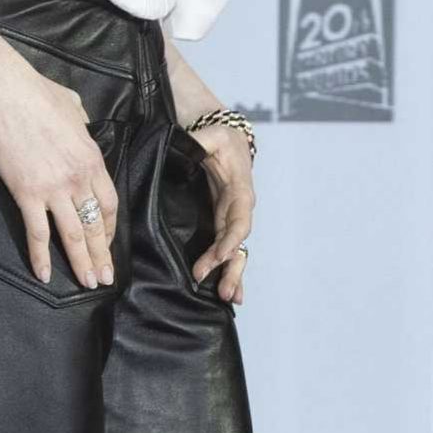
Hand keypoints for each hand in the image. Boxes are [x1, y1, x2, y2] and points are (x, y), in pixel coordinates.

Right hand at [0, 59, 119, 288]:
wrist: (4, 90)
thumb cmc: (36, 92)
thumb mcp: (73, 107)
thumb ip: (82, 126)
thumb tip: (81, 127)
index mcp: (92, 159)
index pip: (109, 203)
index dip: (109, 229)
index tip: (107, 244)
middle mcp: (78, 178)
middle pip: (95, 225)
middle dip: (101, 255)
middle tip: (105, 278)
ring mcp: (53, 188)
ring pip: (72, 235)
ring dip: (81, 262)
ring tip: (87, 284)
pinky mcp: (26, 193)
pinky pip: (36, 233)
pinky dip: (40, 256)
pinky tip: (43, 275)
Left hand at [188, 122, 254, 304]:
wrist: (226, 138)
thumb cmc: (219, 137)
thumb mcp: (212, 135)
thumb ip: (202, 141)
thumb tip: (193, 144)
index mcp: (239, 191)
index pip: (238, 219)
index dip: (232, 239)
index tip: (222, 256)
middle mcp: (239, 209)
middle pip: (239, 243)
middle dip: (231, 266)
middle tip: (221, 290)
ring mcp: (231, 218)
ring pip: (236, 251)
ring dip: (232, 274)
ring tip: (227, 298)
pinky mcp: (221, 223)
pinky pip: (227, 249)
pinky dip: (229, 270)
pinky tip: (227, 292)